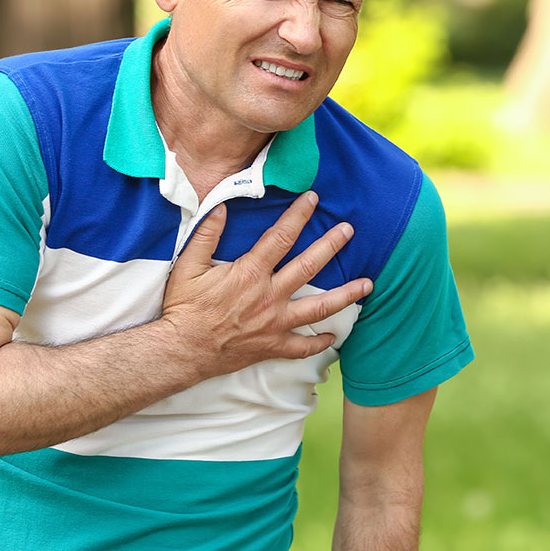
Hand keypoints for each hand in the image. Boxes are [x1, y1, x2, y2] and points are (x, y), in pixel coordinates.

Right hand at [160, 191, 371, 381]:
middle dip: (331, 245)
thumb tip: (221, 207)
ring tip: (367, 285)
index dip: (298, 215)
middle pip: (309, 266)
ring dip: (345, 295)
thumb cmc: (184, 308)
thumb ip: (207, 235)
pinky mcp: (272, 346)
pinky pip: (302, 347)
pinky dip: (319, 343)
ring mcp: (274, 323)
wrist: (182, 351)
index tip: (313, 199)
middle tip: (349, 231)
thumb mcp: (188, 266)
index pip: (281, 236)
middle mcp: (269, 296)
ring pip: (318, 308)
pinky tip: (332, 336)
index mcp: (251, 272)